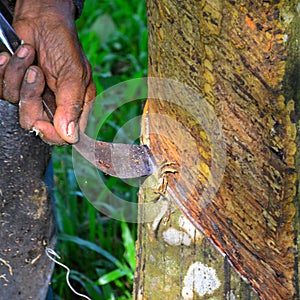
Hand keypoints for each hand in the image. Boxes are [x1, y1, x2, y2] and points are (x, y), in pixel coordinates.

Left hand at [0, 0, 95, 144]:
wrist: (40, 18)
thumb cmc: (63, 42)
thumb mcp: (73, 73)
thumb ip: (72, 105)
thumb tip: (71, 136)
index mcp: (75, 105)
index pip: (65, 136)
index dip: (52, 134)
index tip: (41, 122)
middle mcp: (55, 104)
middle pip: (36, 124)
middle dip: (31, 98)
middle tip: (37, 74)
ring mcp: (35, 96)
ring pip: (17, 107)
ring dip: (18, 77)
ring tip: (29, 56)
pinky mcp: (17, 86)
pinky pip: (2, 91)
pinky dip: (6, 70)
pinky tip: (15, 56)